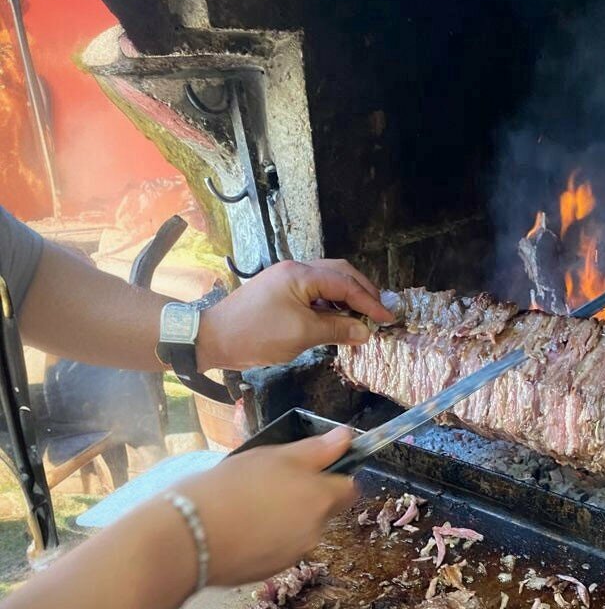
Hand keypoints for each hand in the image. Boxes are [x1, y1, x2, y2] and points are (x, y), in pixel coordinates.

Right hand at [173, 427, 356, 585]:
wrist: (189, 537)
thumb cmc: (229, 487)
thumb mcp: (272, 456)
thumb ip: (315, 450)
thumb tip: (346, 438)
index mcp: (320, 498)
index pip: (350, 489)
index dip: (336, 477)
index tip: (314, 470)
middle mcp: (316, 529)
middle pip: (325, 510)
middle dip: (307, 498)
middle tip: (270, 483)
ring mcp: (296, 553)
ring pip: (301, 529)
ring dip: (286, 518)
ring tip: (249, 505)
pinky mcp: (273, 570)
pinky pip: (280, 548)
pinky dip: (269, 538)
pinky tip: (241, 528)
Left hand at [197, 259, 392, 371]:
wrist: (213, 338)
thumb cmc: (256, 335)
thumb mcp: (302, 335)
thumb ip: (336, 330)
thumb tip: (364, 331)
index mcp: (301, 275)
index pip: (346, 283)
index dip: (369, 301)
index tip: (387, 318)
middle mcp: (295, 270)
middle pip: (340, 274)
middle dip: (362, 292)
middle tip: (379, 313)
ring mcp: (287, 280)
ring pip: (328, 282)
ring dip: (348, 299)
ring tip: (363, 318)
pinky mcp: (281, 292)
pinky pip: (315, 293)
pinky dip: (332, 305)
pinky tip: (339, 320)